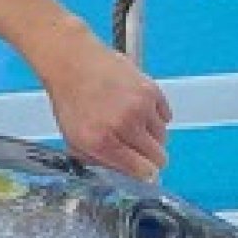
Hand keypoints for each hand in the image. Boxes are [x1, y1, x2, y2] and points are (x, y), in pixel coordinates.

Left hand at [43, 40, 171, 180]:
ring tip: (132, 126)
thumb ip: (98, 160)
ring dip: (151, 137)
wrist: (72, 62)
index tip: (143, 172)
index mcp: (101, 141)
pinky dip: (156, 118)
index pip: (142, 171)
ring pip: (163, 137)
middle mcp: (123, 125)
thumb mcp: (73, 139)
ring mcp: (140, 106)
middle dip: (150, 158)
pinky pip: (166, 117)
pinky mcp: (151, 90)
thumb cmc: (71, 100)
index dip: (144, 174)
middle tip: (139, 151)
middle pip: (159, 157)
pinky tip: (137, 111)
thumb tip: (124, 174)